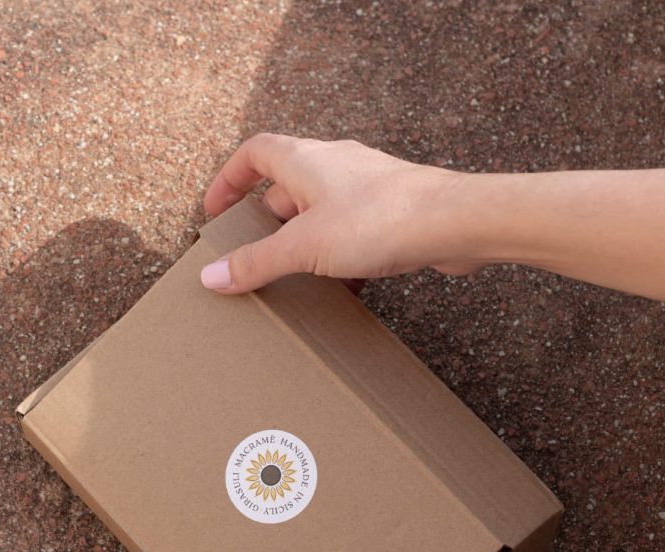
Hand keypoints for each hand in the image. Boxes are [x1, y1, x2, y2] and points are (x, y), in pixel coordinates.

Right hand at [201, 133, 482, 293]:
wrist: (453, 223)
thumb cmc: (378, 220)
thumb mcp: (303, 247)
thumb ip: (256, 263)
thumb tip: (211, 277)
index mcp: (306, 161)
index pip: (255, 153)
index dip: (229, 179)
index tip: (215, 210)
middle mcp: (335, 165)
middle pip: (286, 184)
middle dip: (265, 220)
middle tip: (252, 252)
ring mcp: (366, 187)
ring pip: (320, 209)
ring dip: (302, 238)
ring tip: (293, 273)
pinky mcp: (391, 210)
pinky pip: (351, 229)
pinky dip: (336, 254)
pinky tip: (339, 285)